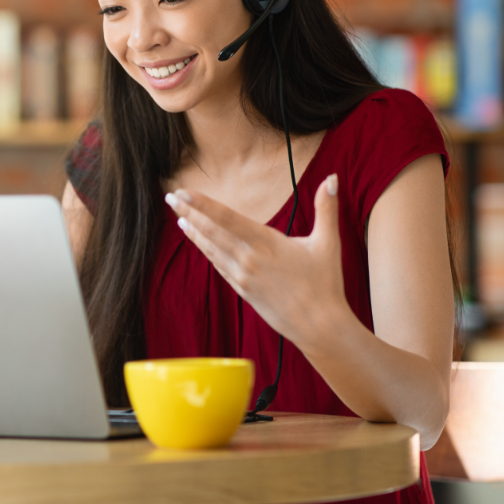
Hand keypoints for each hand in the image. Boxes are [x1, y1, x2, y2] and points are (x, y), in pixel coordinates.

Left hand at [165, 174, 345, 346]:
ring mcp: (242, 276)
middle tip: (170, 197)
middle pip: (211, 231)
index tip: (183, 193)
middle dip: (189, 213)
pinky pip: (219, 266)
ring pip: (211, 249)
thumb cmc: (325, 284)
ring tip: (179, 217)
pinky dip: (207, 251)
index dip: (202, 204)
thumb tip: (333, 178)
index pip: (227, 218)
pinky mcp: (242, 290)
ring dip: (194, 232)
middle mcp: (248, 258)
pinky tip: (200, 242)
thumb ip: (327, 208)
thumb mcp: (327, 242)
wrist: (318, 326)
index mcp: (266, 243)